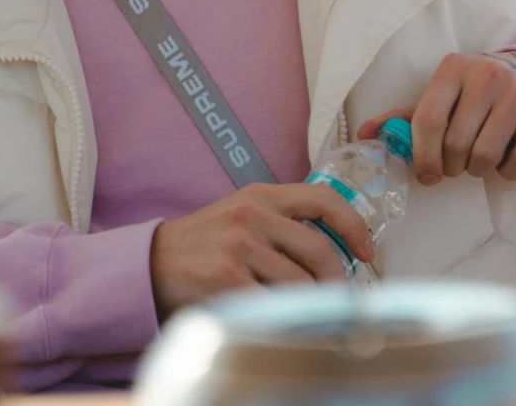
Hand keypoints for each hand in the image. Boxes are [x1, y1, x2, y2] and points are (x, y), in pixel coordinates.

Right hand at [147, 181, 375, 314]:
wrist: (147, 264)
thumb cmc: (202, 244)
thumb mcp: (242, 216)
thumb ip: (282, 224)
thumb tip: (335, 251)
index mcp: (262, 195)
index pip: (324, 200)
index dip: (353, 226)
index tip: (367, 252)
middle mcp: (252, 214)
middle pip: (318, 251)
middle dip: (336, 282)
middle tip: (340, 301)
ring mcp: (239, 246)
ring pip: (298, 283)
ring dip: (307, 305)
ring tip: (303, 314)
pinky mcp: (225, 278)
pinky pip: (271, 303)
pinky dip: (280, 317)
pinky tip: (275, 321)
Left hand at [367, 50, 515, 186]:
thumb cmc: (476, 94)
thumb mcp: (443, 97)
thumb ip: (405, 118)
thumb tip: (364, 134)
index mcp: (455, 68)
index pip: (428, 120)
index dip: (423, 156)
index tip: (427, 174)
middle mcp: (488, 74)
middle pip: (456, 144)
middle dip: (452, 165)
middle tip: (457, 163)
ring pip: (486, 157)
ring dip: (478, 170)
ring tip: (480, 158)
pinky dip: (507, 172)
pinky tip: (506, 158)